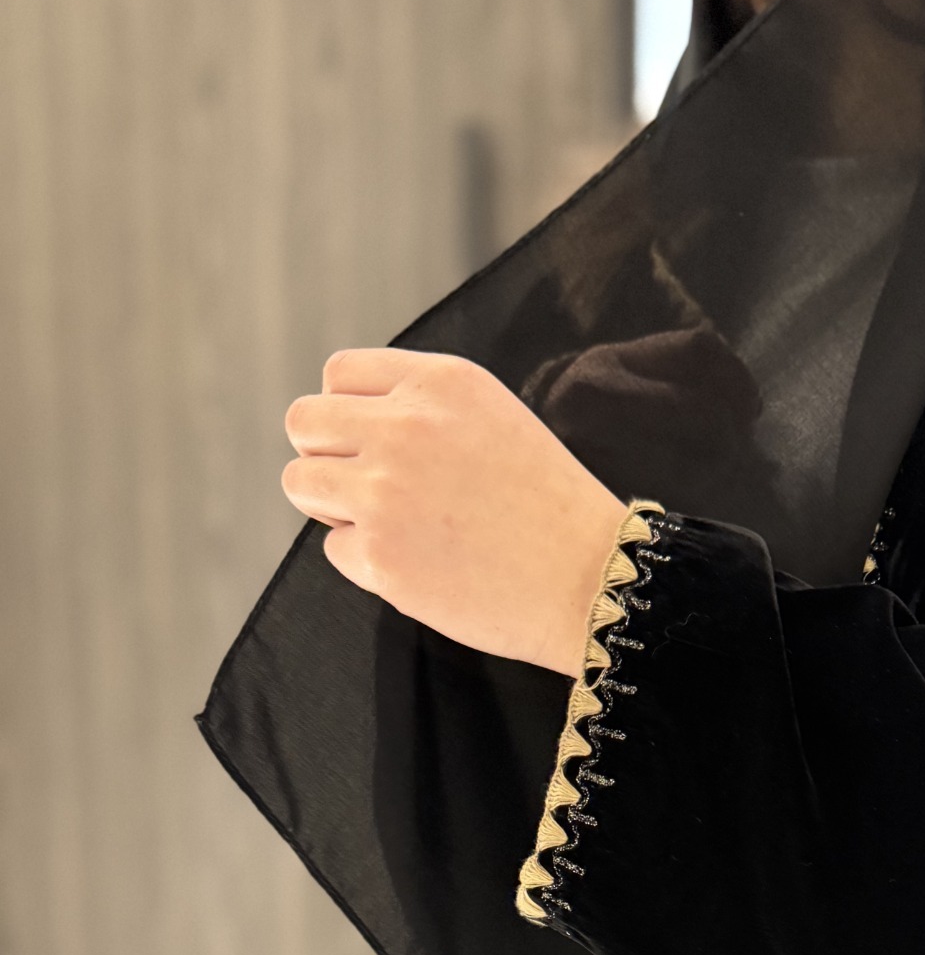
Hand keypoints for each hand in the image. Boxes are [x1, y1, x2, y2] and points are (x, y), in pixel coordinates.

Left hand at [282, 348, 628, 675]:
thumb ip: (424, 408)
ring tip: (390, 527)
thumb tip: (351, 427)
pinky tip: (423, 566)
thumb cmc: (550, 509)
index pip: (338, 374)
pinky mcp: (381, 556)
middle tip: (367, 489)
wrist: (592, 580)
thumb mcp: (495, 420)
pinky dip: (368, 562)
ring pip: (301, 482)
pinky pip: (335, 548)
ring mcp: (385, 493)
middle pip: (303, 421)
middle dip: (325, 455)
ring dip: (333, 506)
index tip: (372, 443)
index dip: (347, 413)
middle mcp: (404, 427)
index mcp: (437, 384)